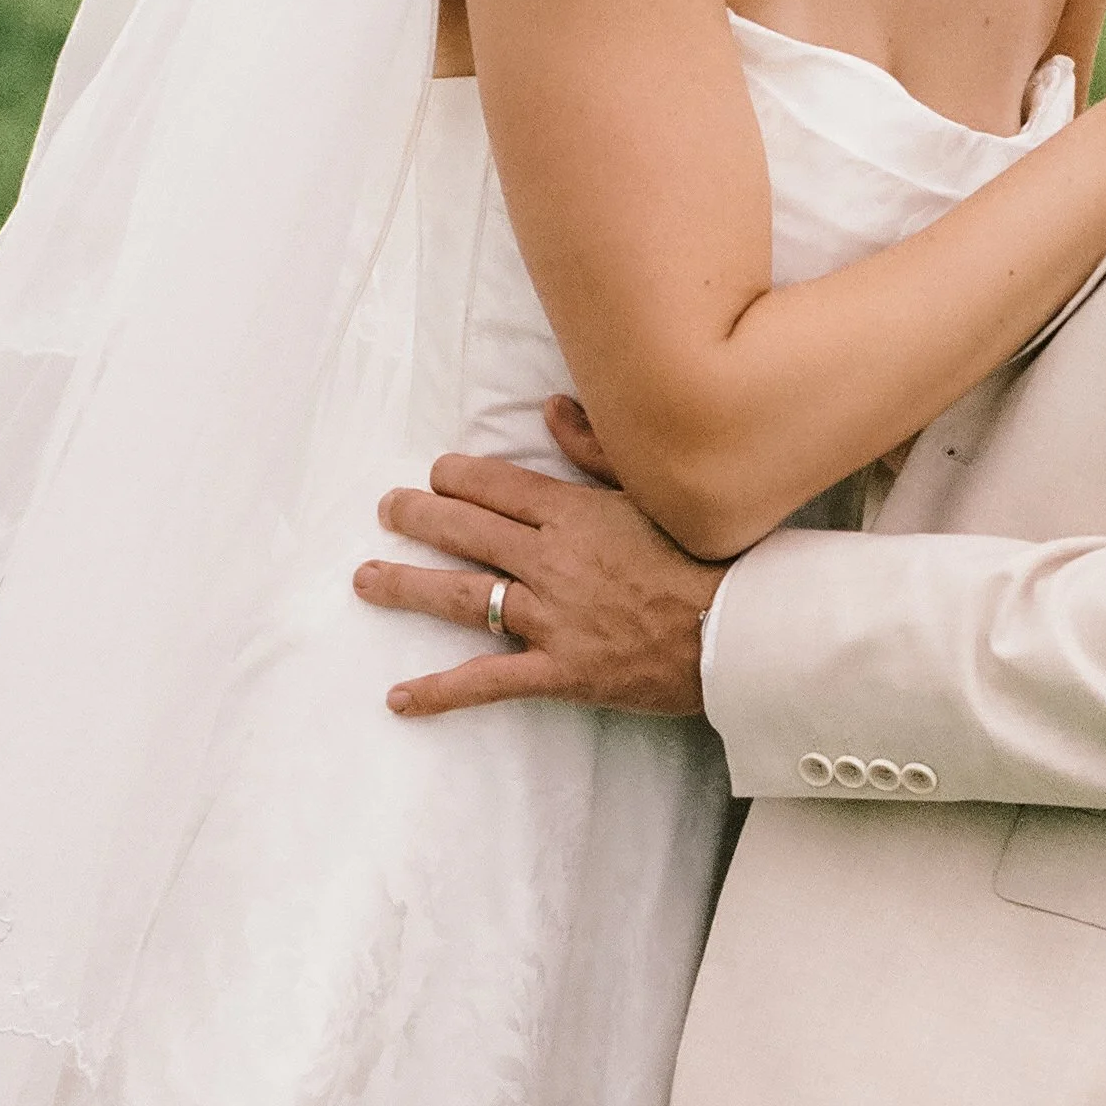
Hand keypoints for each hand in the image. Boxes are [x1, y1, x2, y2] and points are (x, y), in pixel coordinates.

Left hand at [353, 400, 725, 718]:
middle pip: (467, 533)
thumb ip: (597, 449)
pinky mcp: (559, 672)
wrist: (739, 633)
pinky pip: (488, 683)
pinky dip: (440, 692)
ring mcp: (553, 619)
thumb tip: (550, 407)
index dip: (457, 478)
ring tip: (366, 578)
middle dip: (418, 516)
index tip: (435, 473)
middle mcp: (553, 562)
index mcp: (575, 514)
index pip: (496, 487)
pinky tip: (398, 698)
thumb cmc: (704, 558)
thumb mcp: (653, 492)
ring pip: (465, 598)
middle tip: (386, 508)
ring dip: (408, 586)